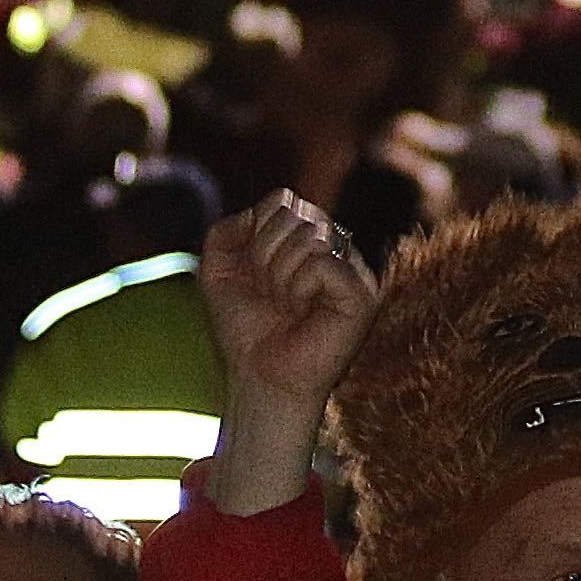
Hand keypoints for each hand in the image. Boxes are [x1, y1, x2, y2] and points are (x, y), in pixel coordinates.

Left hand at [198, 196, 379, 515]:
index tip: (254, 278)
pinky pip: (322, 261)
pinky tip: (302, 311)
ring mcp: (352, 270)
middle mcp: (335, 249)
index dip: (255, 237)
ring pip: (307, 236)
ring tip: (286, 307)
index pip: (282, 201)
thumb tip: (262, 209)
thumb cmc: (244, 330)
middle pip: (293, 214)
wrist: (257, 378)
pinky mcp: (362, 294)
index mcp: (308, 240)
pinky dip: (299, 287)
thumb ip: (227, 230)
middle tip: (270, 296)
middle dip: (264, 257)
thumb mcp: (218, 272)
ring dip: (279, 276)